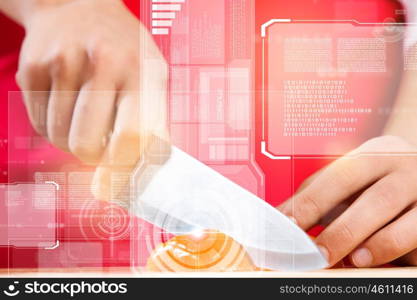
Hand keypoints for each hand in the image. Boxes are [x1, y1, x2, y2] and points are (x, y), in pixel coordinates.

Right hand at [16, 0, 167, 200]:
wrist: (77, 4)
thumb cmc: (122, 46)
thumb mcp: (151, 73)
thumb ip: (154, 120)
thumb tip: (147, 171)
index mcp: (138, 69)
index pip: (131, 137)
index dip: (124, 167)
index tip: (120, 178)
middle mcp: (100, 64)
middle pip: (87, 146)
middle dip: (93, 158)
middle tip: (99, 149)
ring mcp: (61, 64)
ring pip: (59, 139)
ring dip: (72, 142)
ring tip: (84, 120)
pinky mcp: (32, 69)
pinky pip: (39, 125)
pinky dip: (53, 128)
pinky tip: (65, 107)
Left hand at [278, 136, 416, 266]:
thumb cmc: (375, 182)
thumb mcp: (349, 179)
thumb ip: (318, 193)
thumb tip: (283, 217)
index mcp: (375, 154)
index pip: (339, 177)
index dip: (310, 203)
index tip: (287, 225)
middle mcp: (405, 168)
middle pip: (375, 200)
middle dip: (342, 230)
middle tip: (317, 254)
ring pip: (406, 222)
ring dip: (377, 246)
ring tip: (354, 261)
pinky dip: (401, 253)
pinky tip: (387, 264)